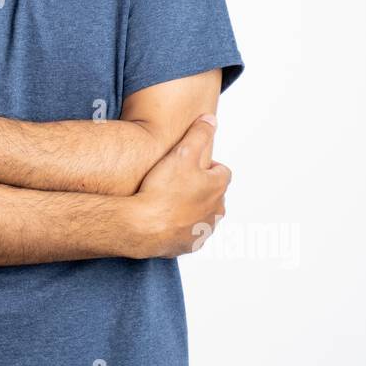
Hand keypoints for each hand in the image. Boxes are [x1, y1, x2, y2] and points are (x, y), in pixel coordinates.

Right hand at [127, 113, 230, 258]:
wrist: (143, 225)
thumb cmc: (162, 189)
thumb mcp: (182, 152)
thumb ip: (199, 133)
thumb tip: (211, 119)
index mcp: (218, 187)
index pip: (222, 172)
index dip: (205, 166)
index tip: (188, 165)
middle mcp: (216, 210)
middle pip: (213, 194)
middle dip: (199, 188)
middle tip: (175, 181)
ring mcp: (203, 230)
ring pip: (202, 215)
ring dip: (190, 208)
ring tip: (167, 200)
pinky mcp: (189, 245)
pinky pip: (188, 233)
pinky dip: (180, 226)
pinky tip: (163, 218)